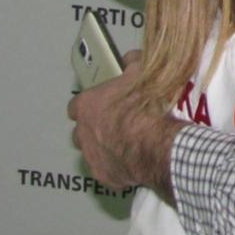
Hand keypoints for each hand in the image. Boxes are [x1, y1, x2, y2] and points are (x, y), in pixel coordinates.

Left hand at [67, 51, 183, 203]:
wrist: (159, 144)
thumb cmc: (149, 109)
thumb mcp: (143, 74)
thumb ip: (132, 63)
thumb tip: (131, 59)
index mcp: (88, 105)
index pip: (76, 105)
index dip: (90, 104)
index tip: (102, 103)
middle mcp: (84, 132)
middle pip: (81, 131)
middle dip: (94, 128)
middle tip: (115, 123)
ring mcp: (93, 156)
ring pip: (92, 152)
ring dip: (104, 147)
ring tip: (126, 143)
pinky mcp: (105, 175)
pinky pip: (107, 170)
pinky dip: (117, 166)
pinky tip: (133, 160)